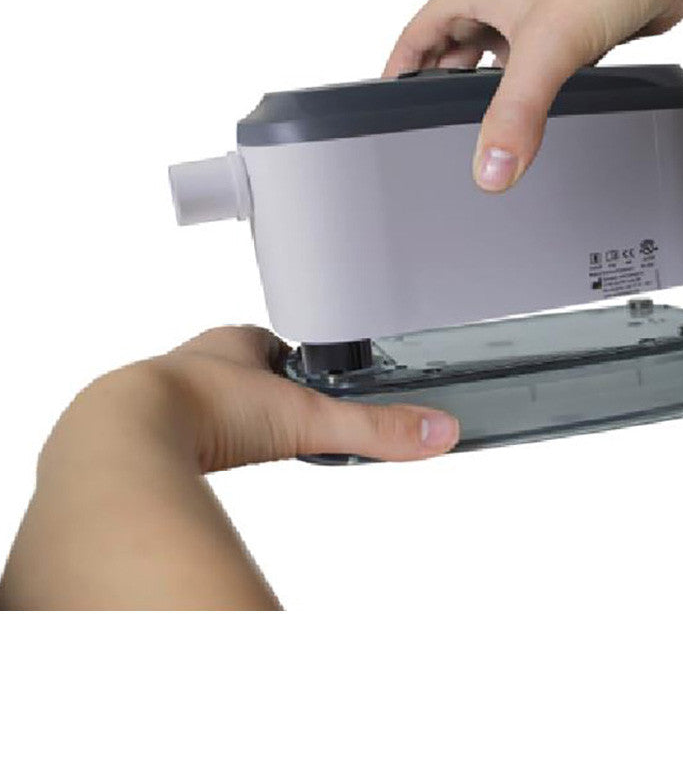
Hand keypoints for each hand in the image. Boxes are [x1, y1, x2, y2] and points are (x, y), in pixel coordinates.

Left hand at [129, 325, 460, 470]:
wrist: (128, 436)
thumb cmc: (202, 406)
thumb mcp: (308, 416)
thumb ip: (374, 429)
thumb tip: (433, 430)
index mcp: (237, 342)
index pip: (276, 343)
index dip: (297, 360)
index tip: (313, 377)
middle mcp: (199, 362)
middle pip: (240, 371)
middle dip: (261, 390)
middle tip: (281, 412)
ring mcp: (167, 395)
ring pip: (204, 399)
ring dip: (225, 415)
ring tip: (245, 438)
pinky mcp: (145, 432)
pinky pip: (179, 432)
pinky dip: (198, 444)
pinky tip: (210, 462)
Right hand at [385, 0, 682, 193]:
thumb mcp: (548, 49)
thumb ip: (515, 114)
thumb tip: (489, 170)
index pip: (415, 35)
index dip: (398, 72)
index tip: (387, 111)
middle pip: (451, 51)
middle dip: (441, 90)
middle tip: (435, 134)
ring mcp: (533, 13)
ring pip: (491, 61)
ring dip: (485, 93)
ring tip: (478, 133)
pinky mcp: (565, 30)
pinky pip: (527, 66)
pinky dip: (521, 92)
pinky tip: (528, 116)